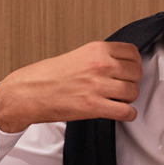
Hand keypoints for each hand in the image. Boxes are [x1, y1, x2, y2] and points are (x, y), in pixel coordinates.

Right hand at [0, 41, 141, 132]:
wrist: (28, 93)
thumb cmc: (47, 76)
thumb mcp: (77, 56)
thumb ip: (99, 57)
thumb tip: (120, 64)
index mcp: (96, 50)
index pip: (133, 53)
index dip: (134, 64)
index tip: (130, 70)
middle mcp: (100, 65)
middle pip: (136, 73)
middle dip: (131, 82)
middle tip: (122, 87)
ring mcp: (98, 86)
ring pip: (133, 92)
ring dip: (128, 99)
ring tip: (118, 100)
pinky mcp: (94, 107)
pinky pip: (126, 112)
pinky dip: (127, 114)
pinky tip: (120, 113)